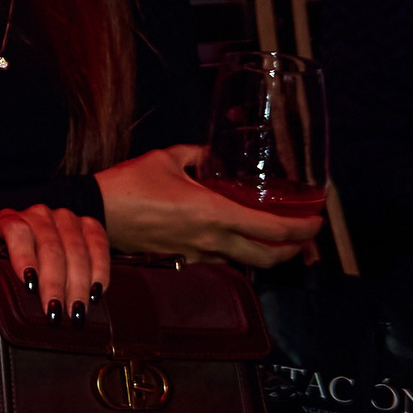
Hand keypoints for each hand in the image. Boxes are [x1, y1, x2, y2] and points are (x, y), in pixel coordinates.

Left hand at [0, 204, 110, 322]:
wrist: (41, 236)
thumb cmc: (8, 252)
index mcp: (9, 219)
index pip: (16, 230)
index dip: (23, 255)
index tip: (28, 283)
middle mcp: (39, 214)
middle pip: (49, 244)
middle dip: (54, 281)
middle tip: (55, 311)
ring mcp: (66, 218)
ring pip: (76, 247)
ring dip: (78, 281)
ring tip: (77, 310)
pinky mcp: (90, 224)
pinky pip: (99, 243)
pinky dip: (100, 268)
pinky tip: (97, 291)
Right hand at [96, 146, 318, 268]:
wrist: (95, 213)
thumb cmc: (128, 185)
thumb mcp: (166, 158)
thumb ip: (196, 154)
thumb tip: (211, 150)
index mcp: (214, 212)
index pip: (273, 229)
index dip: (303, 229)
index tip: (317, 221)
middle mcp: (211, 239)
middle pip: (268, 257)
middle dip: (294, 251)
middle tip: (305, 239)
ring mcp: (196, 253)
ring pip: (243, 261)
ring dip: (264, 253)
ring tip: (272, 240)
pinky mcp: (180, 258)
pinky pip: (217, 259)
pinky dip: (233, 252)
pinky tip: (231, 239)